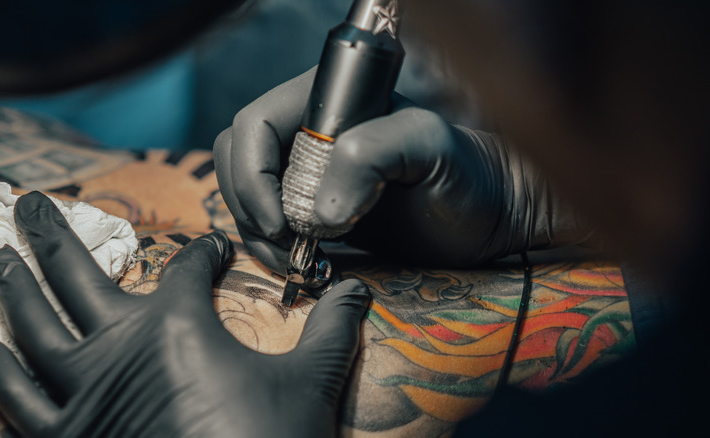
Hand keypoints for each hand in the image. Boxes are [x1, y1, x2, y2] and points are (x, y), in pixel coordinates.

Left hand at [0, 192, 370, 437]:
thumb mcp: (311, 384)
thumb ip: (332, 330)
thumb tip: (356, 290)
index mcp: (180, 325)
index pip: (189, 267)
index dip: (205, 250)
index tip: (213, 246)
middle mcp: (120, 346)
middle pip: (76, 276)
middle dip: (52, 234)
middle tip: (27, 203)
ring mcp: (84, 393)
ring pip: (35, 328)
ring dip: (14, 288)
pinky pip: (20, 401)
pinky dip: (1, 372)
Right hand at [214, 68, 591, 270]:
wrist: (485, 219)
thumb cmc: (467, 176)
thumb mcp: (431, 148)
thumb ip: (375, 153)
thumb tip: (320, 212)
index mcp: (326, 102)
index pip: (255, 125)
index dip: (252, 174)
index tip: (280, 220)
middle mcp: (309, 134)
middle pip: (239, 160)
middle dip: (249, 207)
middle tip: (287, 247)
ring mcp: (308, 174)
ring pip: (246, 195)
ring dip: (257, 233)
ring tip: (298, 260)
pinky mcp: (312, 210)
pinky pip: (267, 224)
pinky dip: (272, 248)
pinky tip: (305, 263)